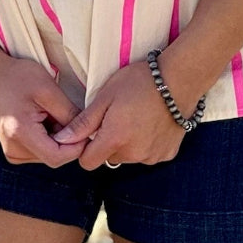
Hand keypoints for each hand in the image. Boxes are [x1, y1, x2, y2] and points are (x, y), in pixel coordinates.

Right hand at [0, 56, 83, 167]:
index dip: (76, 147)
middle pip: (54, 158)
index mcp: (20, 133)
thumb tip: (88, 132)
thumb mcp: (48, 90)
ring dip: (57, 139)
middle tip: (65, 114)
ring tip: (50, 114)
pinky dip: (47, 139)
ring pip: (48, 156)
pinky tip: (42, 120)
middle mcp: (12, 149)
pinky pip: (39, 152)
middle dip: (67, 140)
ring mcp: (11, 152)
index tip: (84, 129)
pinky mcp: (12, 151)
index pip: (57, 157)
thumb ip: (69, 114)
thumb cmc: (17, 77)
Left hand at [51, 60, 188, 171]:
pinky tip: (151, 123)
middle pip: (109, 158)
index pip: (88, 163)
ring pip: (129, 156)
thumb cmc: (140, 82)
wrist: (180, 79)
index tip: (92, 131)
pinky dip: (146, 143)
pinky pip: (148, 154)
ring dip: (128, 144)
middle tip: (117, 116)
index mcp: (115, 139)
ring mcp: (153, 156)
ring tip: (136, 117)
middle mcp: (134, 154)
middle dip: (108, 142)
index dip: (85, 148)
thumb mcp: (105, 96)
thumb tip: (63, 140)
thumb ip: (84, 123)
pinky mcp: (167, 154)